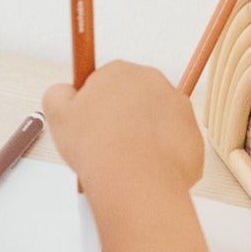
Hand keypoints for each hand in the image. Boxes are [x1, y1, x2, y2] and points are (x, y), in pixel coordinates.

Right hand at [41, 60, 203, 197]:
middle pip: (134, 99)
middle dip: (122, 118)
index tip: (90, 122)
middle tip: (104, 145)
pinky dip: (161, 157)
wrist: (134, 179)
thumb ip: (57, 94)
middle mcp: (154, 83)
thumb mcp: (57, 113)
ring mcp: (179, 109)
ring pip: (156, 122)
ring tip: (124, 162)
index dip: (95, 105)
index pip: (105, 81)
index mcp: (120, 72)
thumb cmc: (97, 147)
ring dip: (142, 137)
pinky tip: (143, 170)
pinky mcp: (193, 136)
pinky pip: (174, 145)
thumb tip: (63, 92)